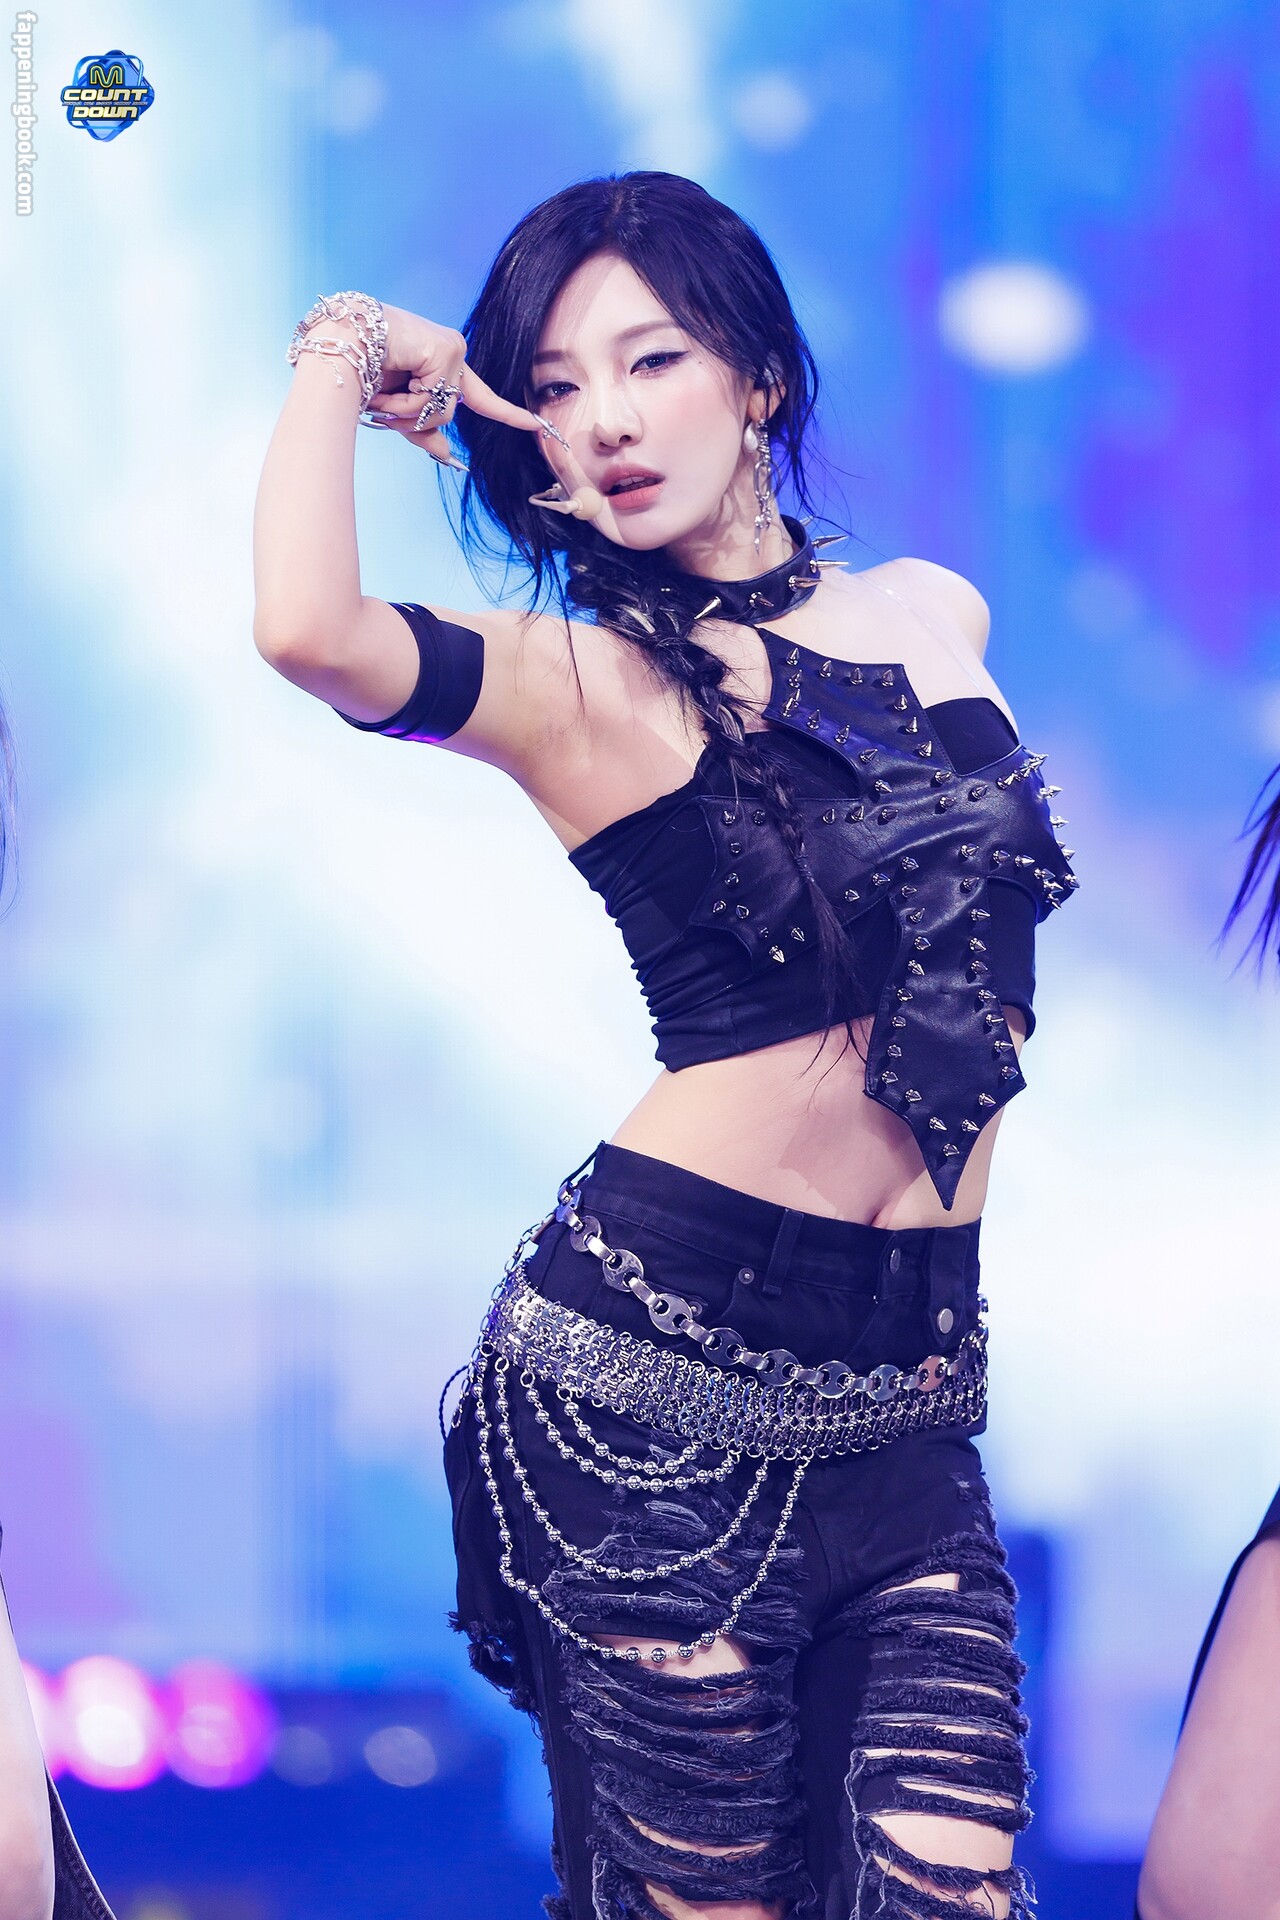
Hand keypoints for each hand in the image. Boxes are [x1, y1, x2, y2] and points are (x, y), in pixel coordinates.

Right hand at [359, 302, 550, 470]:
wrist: (338, 344)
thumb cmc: (361, 372)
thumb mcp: (395, 409)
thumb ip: (422, 429)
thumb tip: (449, 456)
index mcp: (443, 365)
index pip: (481, 397)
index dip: (509, 414)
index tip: (538, 426)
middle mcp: (452, 354)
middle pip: (448, 414)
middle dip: (411, 420)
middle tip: (380, 408)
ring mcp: (452, 350)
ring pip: (444, 411)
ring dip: (405, 412)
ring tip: (379, 393)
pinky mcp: (447, 349)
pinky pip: (435, 399)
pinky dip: (407, 402)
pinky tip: (391, 382)